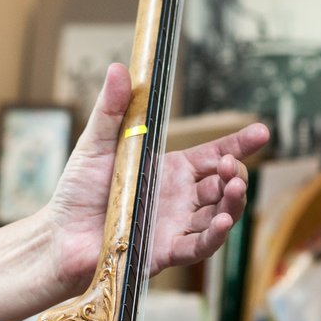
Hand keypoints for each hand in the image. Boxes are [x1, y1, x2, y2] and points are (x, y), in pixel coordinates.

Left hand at [47, 63, 269, 293]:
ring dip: (233, 202)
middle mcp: (179, 199)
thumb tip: (120, 68)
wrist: (59, 235)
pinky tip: (223, 220)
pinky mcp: (165, 252)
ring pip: (218, 215)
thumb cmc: (76, 191)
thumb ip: (111, 110)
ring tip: (235, 187)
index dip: (239, 145)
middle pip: (222, 186)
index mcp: (170, 171)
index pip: (214, 155)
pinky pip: (199, 246)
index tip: (262, 132)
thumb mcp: (95, 144)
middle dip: (235, 174)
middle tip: (231, 165)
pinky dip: (214, 235)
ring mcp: (175, 226)